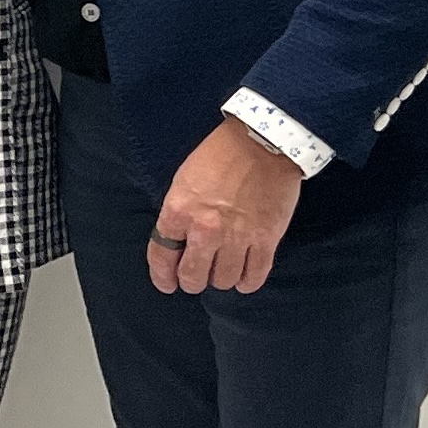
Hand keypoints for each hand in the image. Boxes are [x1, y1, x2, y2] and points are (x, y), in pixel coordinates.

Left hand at [148, 119, 303, 294]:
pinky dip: (247, 282)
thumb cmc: (220, 155)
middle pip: (193, 276)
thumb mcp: (184, 181)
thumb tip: (178, 240)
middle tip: (197, 278)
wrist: (262, 143)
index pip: (161, 256)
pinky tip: (244, 279)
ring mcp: (237, 237)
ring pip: (223, 280)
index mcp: (179, 211)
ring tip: (223, 271)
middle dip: (192, 281)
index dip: (162, 276)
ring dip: (221, 279)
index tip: (167, 284)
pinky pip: (254, 276)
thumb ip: (179, 213)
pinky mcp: (266, 240)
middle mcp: (205, 230)